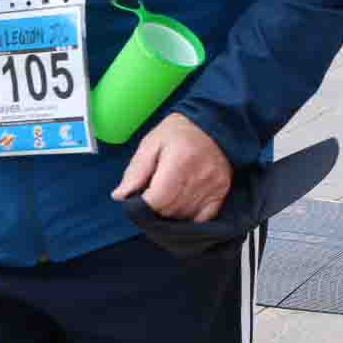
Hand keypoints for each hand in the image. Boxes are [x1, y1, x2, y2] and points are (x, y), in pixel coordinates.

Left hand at [111, 113, 232, 221]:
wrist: (213, 125)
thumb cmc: (177, 133)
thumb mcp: (151, 143)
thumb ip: (135, 171)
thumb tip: (120, 196)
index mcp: (180, 162)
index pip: (157, 200)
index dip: (142, 205)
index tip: (139, 196)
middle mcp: (200, 176)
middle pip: (169, 211)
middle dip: (154, 209)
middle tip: (152, 195)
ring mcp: (214, 186)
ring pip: (184, 216)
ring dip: (170, 213)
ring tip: (166, 197)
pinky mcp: (222, 191)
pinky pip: (203, 218)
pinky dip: (189, 217)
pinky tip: (182, 206)